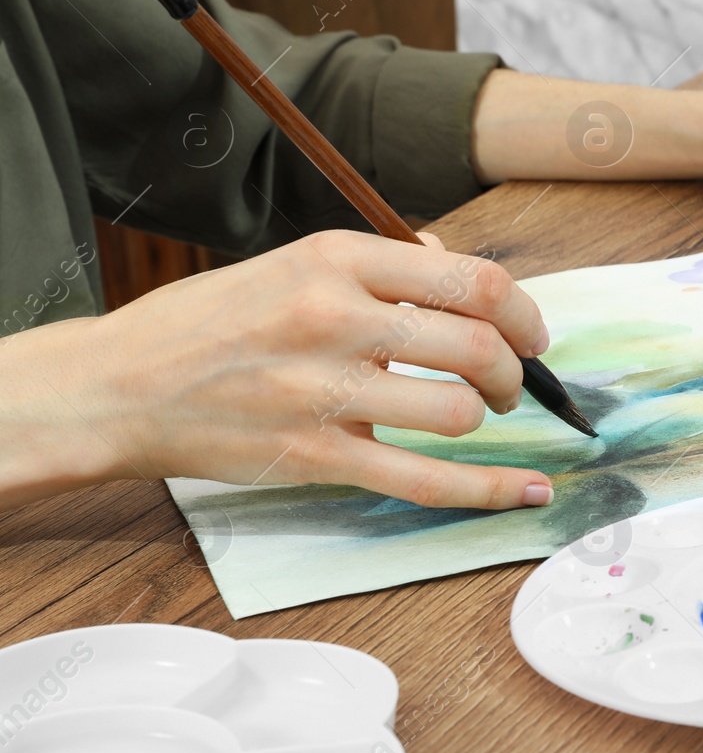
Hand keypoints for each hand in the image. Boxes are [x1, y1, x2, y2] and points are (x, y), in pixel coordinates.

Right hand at [0, 230, 553, 509]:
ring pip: (457, 412)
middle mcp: (333, 319)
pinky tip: (528, 492)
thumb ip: (383, 267)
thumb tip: (460, 270)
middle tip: (509, 383)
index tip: (533, 334)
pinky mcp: (314, 458)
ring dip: (488, 419)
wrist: (119, 386)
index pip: (473, 280)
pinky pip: (426, 482)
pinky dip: (491, 492)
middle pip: (476, 347)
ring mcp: (323, 393)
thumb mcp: (293, 264)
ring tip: (475, 415)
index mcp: (336, 260)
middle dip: (514, 371)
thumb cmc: (212, 323)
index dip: (524, 313)